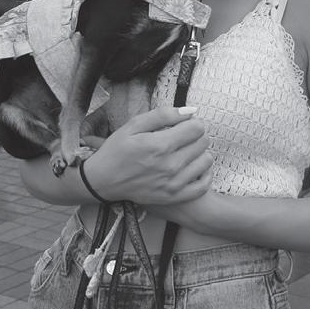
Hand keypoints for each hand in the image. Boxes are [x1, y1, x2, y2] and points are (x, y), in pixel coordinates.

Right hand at [82, 106, 212, 204]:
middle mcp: (170, 165)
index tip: (183, 124)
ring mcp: (173, 184)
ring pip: (206, 161)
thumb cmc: (117, 150)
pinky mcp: (173, 197)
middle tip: (182, 136)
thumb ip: (163, 114)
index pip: (197, 128)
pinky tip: (194, 167)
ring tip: (186, 151)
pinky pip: (203, 185)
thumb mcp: (134, 124)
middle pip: (203, 143)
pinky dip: (203, 174)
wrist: (103, 180)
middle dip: (195, 135)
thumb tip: (191, 111)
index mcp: (160, 145)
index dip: (192, 122)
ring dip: (199, 153)